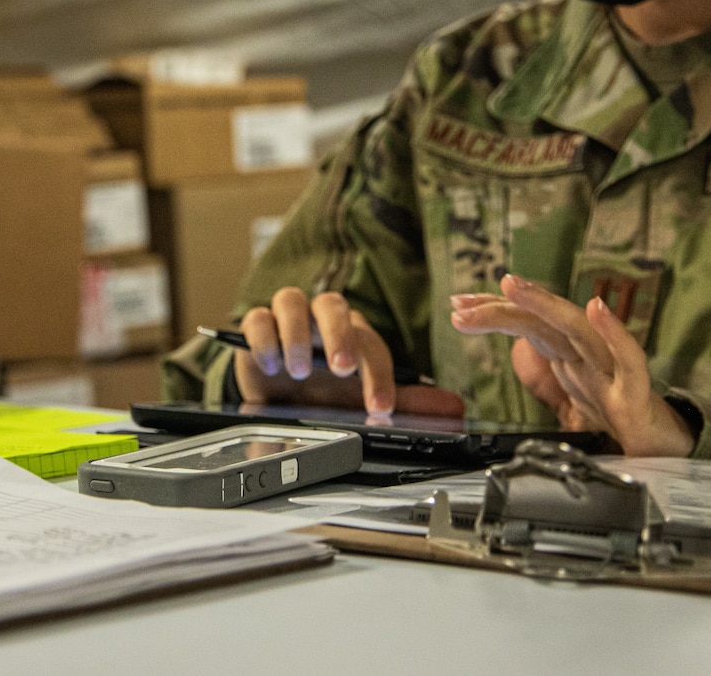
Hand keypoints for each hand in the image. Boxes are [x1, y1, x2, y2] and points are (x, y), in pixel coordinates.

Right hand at [232, 287, 464, 417]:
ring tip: (297, 371)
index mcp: (352, 333)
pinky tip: (270, 363)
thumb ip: (404, 403)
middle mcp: (321, 320)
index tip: (379, 409)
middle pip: (332, 304)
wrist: (276, 396)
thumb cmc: (322, 392)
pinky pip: (257, 318)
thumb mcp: (360, 401)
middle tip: (340, 369)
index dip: (378, 376)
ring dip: (296, 335)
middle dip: (338, 335)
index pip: (370, 345)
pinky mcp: (256, 326)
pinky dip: (264, 338)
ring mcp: (287, 320)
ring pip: (291, 301)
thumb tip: (455, 409)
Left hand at [449, 275, 694, 456]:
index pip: (526, 325)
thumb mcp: (571, 403)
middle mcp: (587, 354)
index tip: (457, 307)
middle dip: (502, 309)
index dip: (493, 314)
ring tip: (513, 286)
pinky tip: (596, 309)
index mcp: (569, 356)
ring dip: (545, 305)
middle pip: (542, 322)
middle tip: (462, 304)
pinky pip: (628, 357)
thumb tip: (516, 357)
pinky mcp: (636, 392)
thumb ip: (546, 381)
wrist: (665, 446)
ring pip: (577, 329)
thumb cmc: (621, 415)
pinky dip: (613, 332)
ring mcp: (611, 370)